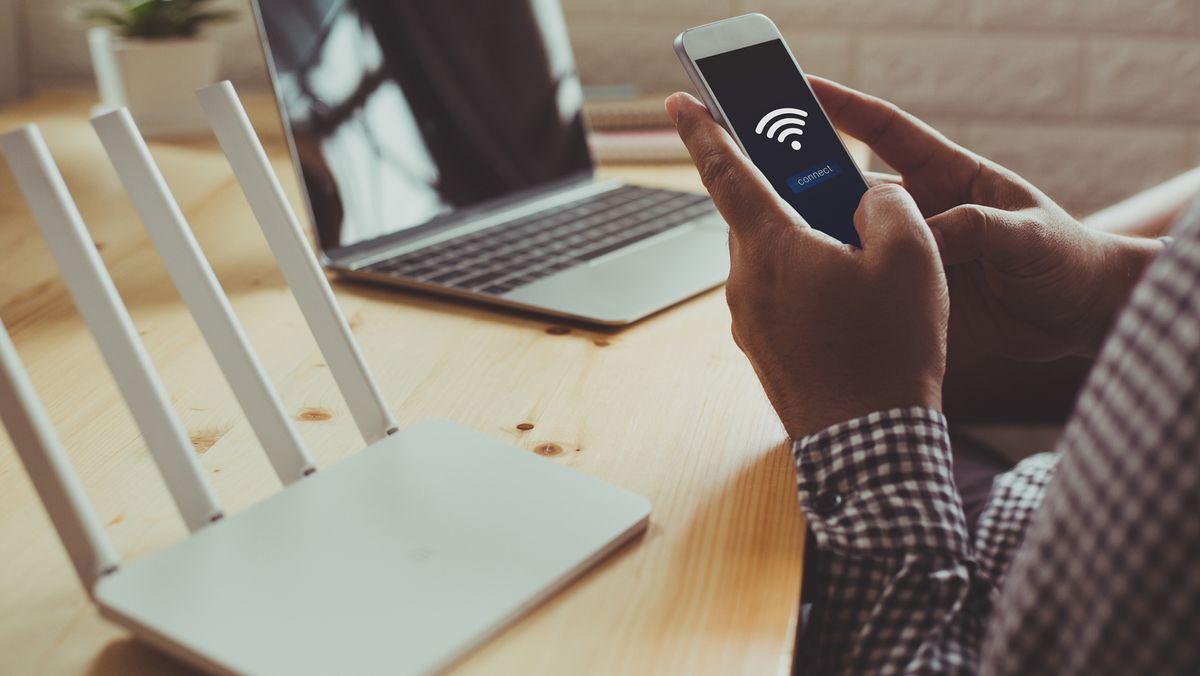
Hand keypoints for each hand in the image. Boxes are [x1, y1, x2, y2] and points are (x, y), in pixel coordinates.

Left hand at [665, 92, 948, 439]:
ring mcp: (749, 322)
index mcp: (770, 247)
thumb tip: (867, 200)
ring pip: (773, 260)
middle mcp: (745, 283)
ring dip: (807, 248)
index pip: (725, 171)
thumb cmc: (888, 352)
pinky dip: (808, 287)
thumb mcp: (912, 258)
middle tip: (831, 190)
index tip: (679, 102)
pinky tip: (852, 308)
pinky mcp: (764, 352)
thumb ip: (886, 205)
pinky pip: (780, 299)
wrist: (868, 446)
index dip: (703, 129)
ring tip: (862, 263)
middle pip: (758, 217)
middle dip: (790, 197)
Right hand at [809, 77, 1162, 361]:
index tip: (801, 89)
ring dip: (820, 242)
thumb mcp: (1029, 235)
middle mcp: (919, 211)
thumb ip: (978, 228)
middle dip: (808, 180)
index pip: (886, 131)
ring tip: (785, 244)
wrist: (1080, 319)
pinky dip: (839, 292)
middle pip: (852, 188)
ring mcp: (910, 255)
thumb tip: (924, 239)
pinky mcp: (909, 298)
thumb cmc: (1066, 258)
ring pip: (850, 241)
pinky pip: (866, 291)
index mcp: (947, 175)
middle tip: (766, 179)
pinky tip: (812, 293)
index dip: (843, 107)